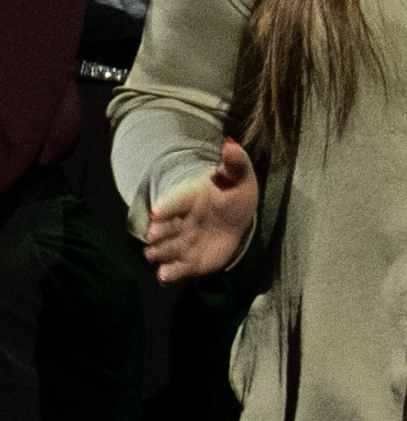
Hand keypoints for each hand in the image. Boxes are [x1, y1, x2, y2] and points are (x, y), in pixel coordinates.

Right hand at [133, 146, 263, 286]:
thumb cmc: (232, 192)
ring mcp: (179, 242)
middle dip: (158, 232)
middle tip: (154, 236)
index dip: (166, 207)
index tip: (156, 212)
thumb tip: (230, 144)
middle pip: (162, 228)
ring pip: (163, 249)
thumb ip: (235, 162)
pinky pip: (174, 269)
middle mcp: (178, 222)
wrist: (234, 217)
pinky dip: (169, 274)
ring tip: (157, 255)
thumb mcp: (238, 175)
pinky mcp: (186, 261)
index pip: (174, 201)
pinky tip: (165, 277)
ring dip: (160, 253)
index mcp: (188, 198)